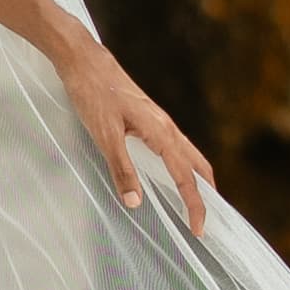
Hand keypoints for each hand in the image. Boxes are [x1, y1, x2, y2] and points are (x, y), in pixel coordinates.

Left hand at [55, 31, 214, 239]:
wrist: (84, 59)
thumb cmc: (93, 94)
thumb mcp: (104, 135)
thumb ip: (121, 169)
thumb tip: (136, 203)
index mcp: (161, 132)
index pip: (186, 177)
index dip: (194, 205)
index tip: (198, 230)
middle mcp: (166, 126)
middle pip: (198, 164)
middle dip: (206, 193)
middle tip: (205, 221)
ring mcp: (159, 120)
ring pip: (189, 153)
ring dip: (197, 178)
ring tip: (196, 201)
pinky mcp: (148, 117)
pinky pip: (176, 146)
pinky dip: (183, 164)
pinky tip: (171, 171)